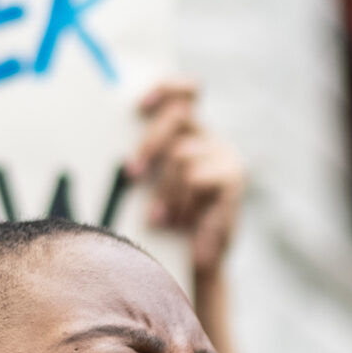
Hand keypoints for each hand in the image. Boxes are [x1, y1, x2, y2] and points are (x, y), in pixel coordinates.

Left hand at [130, 81, 246, 285]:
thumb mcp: (151, 183)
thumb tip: (118, 148)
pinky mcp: (233, 179)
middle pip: (179, 115)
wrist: (193, 265)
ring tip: (160, 217)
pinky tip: (180, 222)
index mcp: (191, 132)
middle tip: (131, 173)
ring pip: (182, 154)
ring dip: (165, 190)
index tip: (140, 104)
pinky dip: (181, 202)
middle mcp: (212, 138)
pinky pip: (196, 177)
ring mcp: (226, 156)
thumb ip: (143, 158)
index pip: (187, 90)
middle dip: (150, 143)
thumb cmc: (165, 220)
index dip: (167, 87)